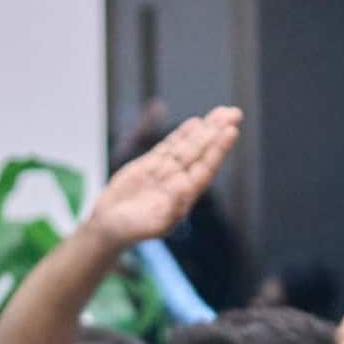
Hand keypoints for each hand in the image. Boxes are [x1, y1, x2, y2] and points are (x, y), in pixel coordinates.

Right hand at [83, 107, 242, 248]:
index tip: (230, 131)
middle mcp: (178, 183)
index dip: (217, 149)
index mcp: (183, 197)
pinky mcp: (150, 166)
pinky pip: (170, 146)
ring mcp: (165, 173)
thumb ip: (168, 207)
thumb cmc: (129, 231)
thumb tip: (184, 186)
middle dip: (217, 132)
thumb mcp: (148, 224)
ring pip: (188, 146)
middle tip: (235, 113)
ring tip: (224, 112)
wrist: (108, 229)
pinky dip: (182, 134)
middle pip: (201, 152)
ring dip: (205, 129)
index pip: (204, 168)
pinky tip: (196, 123)